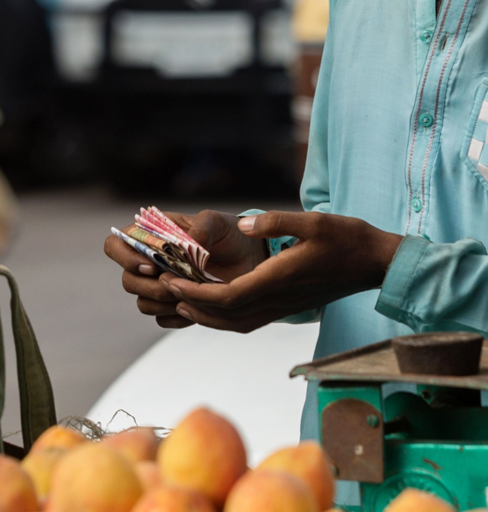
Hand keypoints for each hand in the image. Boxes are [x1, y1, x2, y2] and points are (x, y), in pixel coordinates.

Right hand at [104, 210, 267, 328]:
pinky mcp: (174, 307)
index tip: (152, 265)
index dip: (125, 258)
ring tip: (192, 295)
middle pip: (128, 281)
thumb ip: (202, 226)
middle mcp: (149, 262)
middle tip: (177, 284)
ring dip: (164, 303)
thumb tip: (187, 243)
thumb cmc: (230, 234)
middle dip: (151, 286)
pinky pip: (163, 320)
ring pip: (143, 303)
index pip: (115, 245)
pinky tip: (199, 306)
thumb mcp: (219, 221)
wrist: (252, 260)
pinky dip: (178, 316)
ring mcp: (159, 287)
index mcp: (150, 236)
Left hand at [165, 211, 403, 332]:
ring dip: (206, 317)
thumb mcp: (313, 221)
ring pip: (237, 323)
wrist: (377, 263)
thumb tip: (242, 223)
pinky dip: (226, 319)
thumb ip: (277, 222)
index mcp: (279, 279)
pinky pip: (250, 321)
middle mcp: (279, 300)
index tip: (172, 283)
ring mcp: (284, 307)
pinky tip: (214, 307)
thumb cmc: (347, 238)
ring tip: (181, 304)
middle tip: (165, 290)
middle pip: (226, 315)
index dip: (196, 294)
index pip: (228, 297)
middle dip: (192, 306)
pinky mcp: (289, 307)